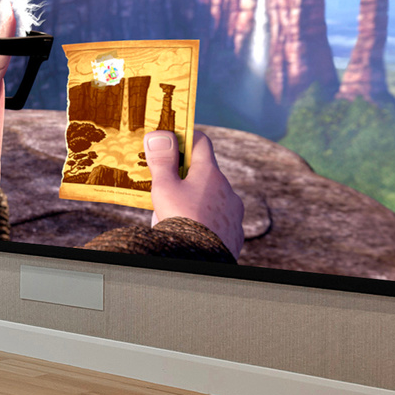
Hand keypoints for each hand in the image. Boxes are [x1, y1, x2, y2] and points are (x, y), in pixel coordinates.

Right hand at [145, 130, 244, 258]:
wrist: (203, 260)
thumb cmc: (181, 219)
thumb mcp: (164, 187)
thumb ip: (162, 160)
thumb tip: (159, 134)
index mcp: (210, 172)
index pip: (201, 141)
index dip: (184, 138)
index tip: (168, 143)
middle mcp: (227, 188)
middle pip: (206, 171)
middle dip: (185, 174)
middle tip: (164, 182)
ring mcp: (234, 210)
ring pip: (213, 196)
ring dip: (197, 198)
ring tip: (175, 212)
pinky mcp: (235, 230)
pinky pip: (220, 218)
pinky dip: (206, 218)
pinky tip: (192, 229)